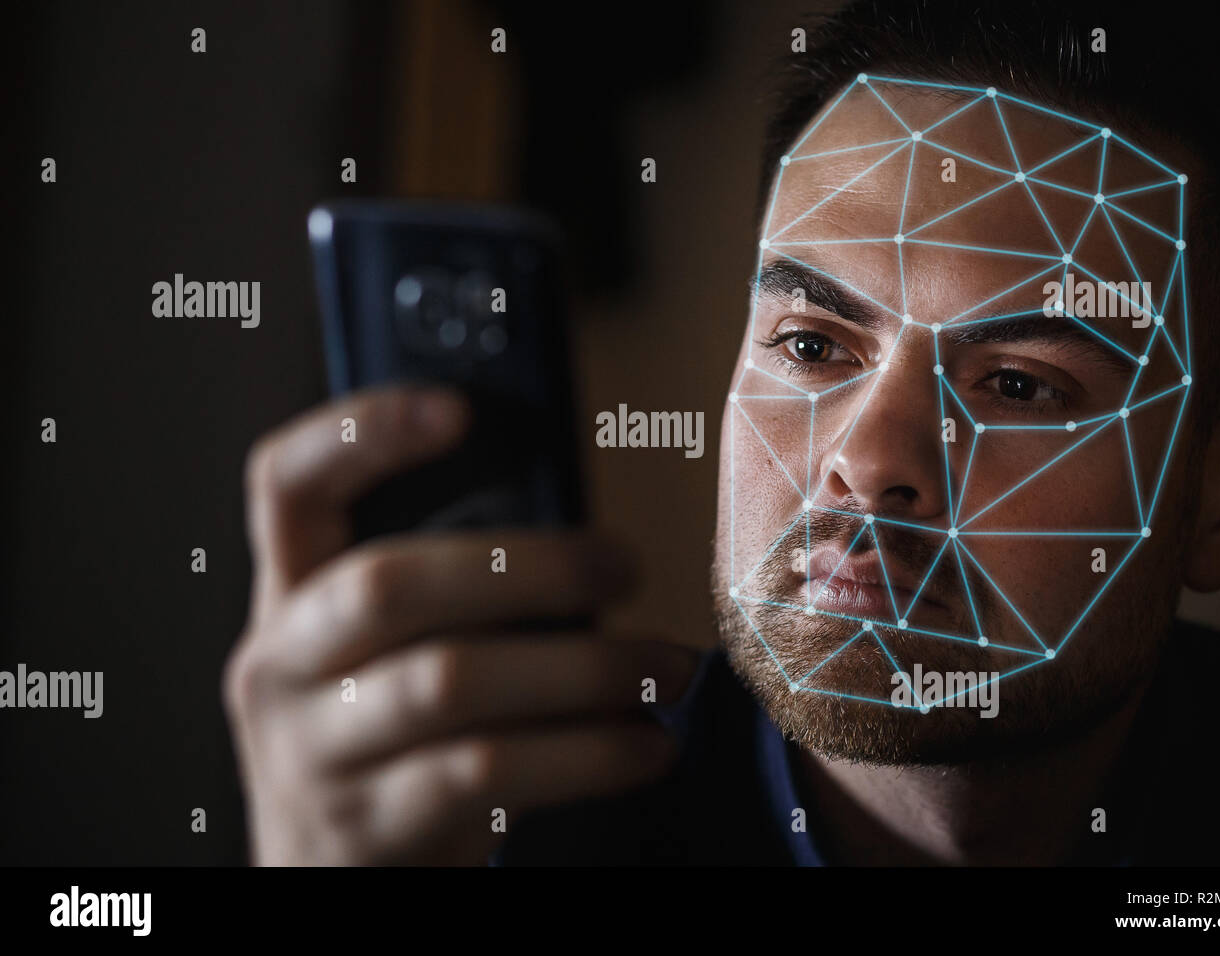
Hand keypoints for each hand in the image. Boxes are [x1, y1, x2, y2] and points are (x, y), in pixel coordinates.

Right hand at [223, 385, 696, 863]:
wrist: (330, 885)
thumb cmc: (389, 747)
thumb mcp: (384, 661)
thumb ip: (445, 598)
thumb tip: (584, 548)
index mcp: (289, 602)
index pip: (284, 488)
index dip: (355, 434)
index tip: (456, 408)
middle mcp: (280, 668)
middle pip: (387, 584)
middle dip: (528, 565)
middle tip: (630, 564)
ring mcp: (313, 753)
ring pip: (450, 680)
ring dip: (584, 667)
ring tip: (666, 669)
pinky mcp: (369, 827)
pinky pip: (488, 770)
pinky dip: (586, 754)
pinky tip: (645, 747)